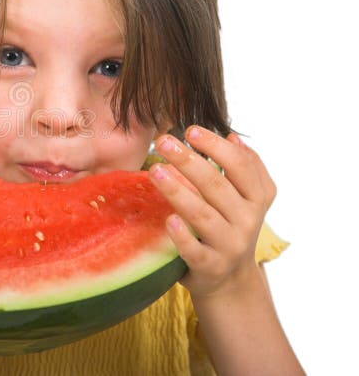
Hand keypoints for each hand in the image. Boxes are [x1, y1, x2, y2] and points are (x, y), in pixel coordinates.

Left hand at [148, 126, 275, 297]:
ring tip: (155, 171)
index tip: (190, 130)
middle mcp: (247, 222)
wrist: (230, 281)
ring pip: (203, 215)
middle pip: (217, 187)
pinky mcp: (209, 266)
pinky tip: (168, 219)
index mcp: (256, 200)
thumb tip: (233, 137)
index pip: (240, 167)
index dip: (216, 146)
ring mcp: (228, 246)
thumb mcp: (248, 200)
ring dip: (178, 191)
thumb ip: (246, 168)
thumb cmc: (231, 228)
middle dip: (189, 161)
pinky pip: (194, 250)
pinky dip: (182, 235)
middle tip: (164, 141)